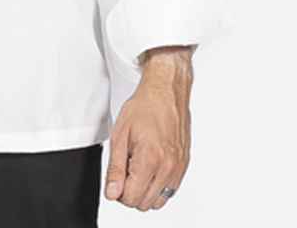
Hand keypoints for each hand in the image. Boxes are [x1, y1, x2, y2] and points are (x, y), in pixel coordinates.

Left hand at [104, 46, 193, 210]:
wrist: (166, 92)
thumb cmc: (144, 107)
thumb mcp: (120, 135)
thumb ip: (115, 168)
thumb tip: (112, 193)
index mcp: (150, 159)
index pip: (131, 198)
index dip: (118, 190)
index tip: (116, 176)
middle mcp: (168, 167)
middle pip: (144, 203)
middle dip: (130, 191)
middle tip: (125, 169)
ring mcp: (178, 168)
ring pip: (158, 201)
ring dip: (144, 191)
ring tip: (137, 167)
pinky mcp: (184, 166)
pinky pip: (169, 190)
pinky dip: (157, 185)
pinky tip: (149, 166)